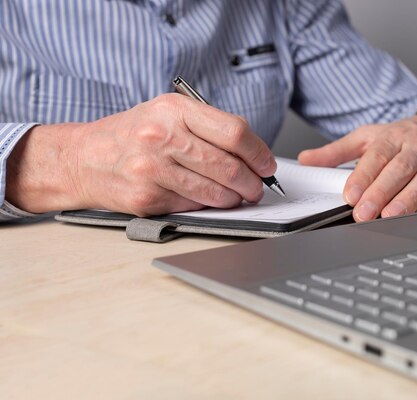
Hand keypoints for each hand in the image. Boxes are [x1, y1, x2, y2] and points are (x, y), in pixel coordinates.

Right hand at [5, 94, 276, 215]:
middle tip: (258, 188)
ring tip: (239, 196)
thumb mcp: (167, 113)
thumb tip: (252, 152)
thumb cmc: (131, 135)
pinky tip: (209, 200)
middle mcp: (162, 136)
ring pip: (215, 191)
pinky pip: (193, 205)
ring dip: (235, 198)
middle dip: (252, 182)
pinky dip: (208, 205)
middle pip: (228, 166)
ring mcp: (153, 169)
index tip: (266, 165)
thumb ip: (207, 127)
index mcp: (174, 109)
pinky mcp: (147, 198)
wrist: (83, 158)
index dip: (259, 153)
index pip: (234, 132)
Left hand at [298, 109, 416, 221]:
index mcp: (395, 136)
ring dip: (407, 200)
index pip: (377, 156)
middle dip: (381, 192)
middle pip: (399, 169)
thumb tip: (307, 160)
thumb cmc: (405, 137)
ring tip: (390, 216)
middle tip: (364, 213)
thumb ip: (337, 152)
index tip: (350, 196)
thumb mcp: (370, 137)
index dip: (363, 177)